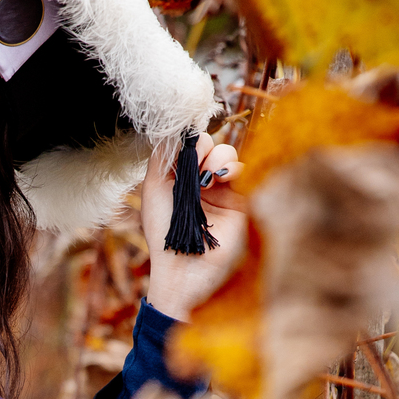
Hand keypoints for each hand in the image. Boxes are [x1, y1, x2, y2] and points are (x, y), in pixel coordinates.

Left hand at [142, 132, 245, 322]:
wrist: (183, 268)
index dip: (188, 140)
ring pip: (228, 155)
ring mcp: (222, 191)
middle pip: (210, 145)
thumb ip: (162, 157)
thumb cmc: (162, 231)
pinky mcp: (240, 201)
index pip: (189, 145)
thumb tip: (176, 131)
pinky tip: (220, 179)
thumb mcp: (154, 189)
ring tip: (207, 177)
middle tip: (197, 164)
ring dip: (218, 156)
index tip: (184, 147)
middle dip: (203, 147)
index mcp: (179, 179)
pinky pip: (244, 172)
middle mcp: (200, 183)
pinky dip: (233, 167)